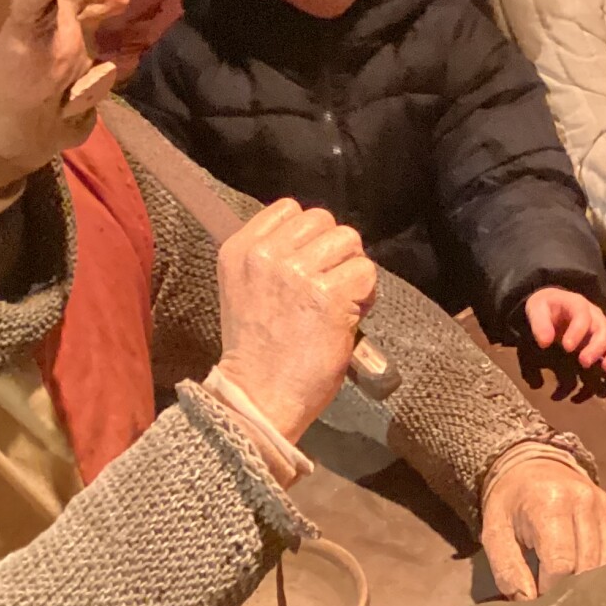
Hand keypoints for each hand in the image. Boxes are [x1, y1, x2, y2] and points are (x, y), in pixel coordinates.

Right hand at [214, 199, 376, 441]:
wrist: (259, 397)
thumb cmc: (257, 351)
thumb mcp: (245, 289)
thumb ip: (270, 257)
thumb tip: (316, 238)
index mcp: (239, 249)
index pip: (289, 208)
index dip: (307, 236)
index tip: (306, 267)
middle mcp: (266, 255)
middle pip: (323, 220)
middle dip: (333, 251)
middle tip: (328, 287)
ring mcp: (297, 273)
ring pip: (349, 241)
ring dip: (352, 270)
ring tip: (339, 302)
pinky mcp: (328, 295)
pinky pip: (366, 272)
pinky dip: (366, 295)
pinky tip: (349, 316)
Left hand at [480, 455, 605, 600]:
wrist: (531, 465)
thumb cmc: (510, 503)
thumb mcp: (495, 533)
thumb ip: (508, 569)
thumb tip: (528, 602)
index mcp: (550, 504)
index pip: (560, 564)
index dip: (549, 589)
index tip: (537, 598)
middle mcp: (584, 501)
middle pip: (586, 566)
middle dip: (569, 589)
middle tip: (553, 598)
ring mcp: (604, 506)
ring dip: (588, 583)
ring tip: (568, 588)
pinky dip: (601, 570)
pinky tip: (584, 575)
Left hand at [523, 288, 605, 383]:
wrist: (554, 307)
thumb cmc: (547, 309)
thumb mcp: (536, 309)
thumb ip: (539, 324)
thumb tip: (545, 342)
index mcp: (578, 305)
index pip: (583, 314)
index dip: (578, 331)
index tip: (566, 348)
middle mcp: (595, 317)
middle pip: (605, 330)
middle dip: (597, 348)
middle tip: (584, 363)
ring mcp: (603, 331)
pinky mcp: (605, 345)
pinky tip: (604, 387)